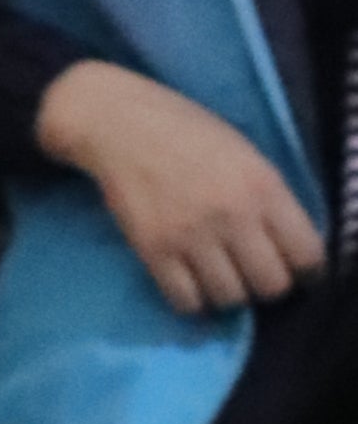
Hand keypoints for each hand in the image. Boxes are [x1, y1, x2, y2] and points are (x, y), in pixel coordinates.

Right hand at [37, 60, 325, 316]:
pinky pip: (186, 301)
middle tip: (250, 269)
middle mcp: (232, 214)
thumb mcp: (244, 153)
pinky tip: (189, 279)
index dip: (303, 266)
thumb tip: (286, 246)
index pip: (307, 254)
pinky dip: (192, 298)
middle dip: (265, 282)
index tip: (290, 264)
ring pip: (230, 298)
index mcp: (262, 185)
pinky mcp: (153, 250)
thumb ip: (269, 198)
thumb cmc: (186, 130)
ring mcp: (191, 235)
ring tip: (217, 273)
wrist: (116, 122)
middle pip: (272, 285)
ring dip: (228, 291)